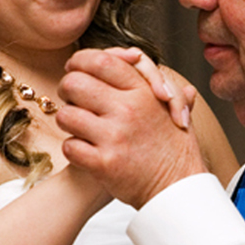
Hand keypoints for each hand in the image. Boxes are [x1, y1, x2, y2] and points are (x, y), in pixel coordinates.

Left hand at [57, 48, 209, 207]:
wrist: (178, 189)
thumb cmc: (173, 148)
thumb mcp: (171, 107)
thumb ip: (150, 79)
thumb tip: (134, 54)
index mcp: (143, 92)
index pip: (100, 61)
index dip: (80, 62)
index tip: (76, 71)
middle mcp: (128, 110)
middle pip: (74, 83)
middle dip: (67, 90)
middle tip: (73, 100)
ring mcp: (115, 137)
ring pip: (66, 115)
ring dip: (69, 122)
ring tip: (81, 129)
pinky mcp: (104, 163)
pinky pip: (70, 146)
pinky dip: (74, 149)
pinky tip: (86, 152)